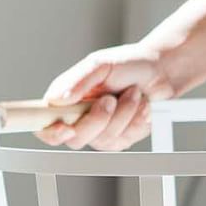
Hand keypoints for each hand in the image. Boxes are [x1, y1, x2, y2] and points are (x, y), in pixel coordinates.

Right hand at [36, 43, 176, 149]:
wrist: (160, 72)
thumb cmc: (129, 64)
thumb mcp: (100, 65)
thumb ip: (78, 82)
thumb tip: (57, 100)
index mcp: (66, 99)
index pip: (45, 125)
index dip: (51, 132)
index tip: (65, 128)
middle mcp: (79, 118)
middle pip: (76, 139)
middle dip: (98, 120)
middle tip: (111, 99)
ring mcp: (99, 132)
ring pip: (103, 140)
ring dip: (123, 115)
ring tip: (133, 94)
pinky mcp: (118, 139)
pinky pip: (123, 141)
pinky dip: (136, 122)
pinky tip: (140, 107)